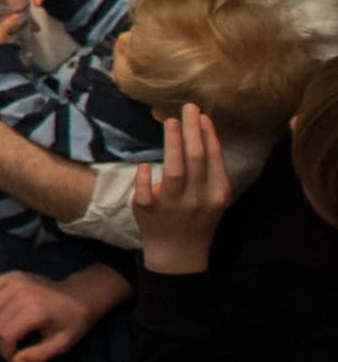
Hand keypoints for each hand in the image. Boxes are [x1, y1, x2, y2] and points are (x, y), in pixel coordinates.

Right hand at [0, 270, 103, 361]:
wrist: (81, 296)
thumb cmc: (73, 323)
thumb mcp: (61, 344)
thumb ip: (37, 355)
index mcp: (35, 311)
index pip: (5, 335)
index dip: (7, 351)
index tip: (14, 358)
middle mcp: (21, 293)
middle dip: (3, 338)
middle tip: (18, 342)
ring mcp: (16, 281)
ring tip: (14, 324)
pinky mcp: (13, 275)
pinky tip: (9, 307)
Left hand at [133, 104, 231, 274]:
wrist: (179, 254)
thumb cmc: (197, 217)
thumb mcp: (213, 197)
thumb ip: (209, 170)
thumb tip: (200, 131)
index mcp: (217, 194)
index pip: (214, 159)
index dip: (208, 135)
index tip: (202, 115)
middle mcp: (198, 199)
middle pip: (196, 159)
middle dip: (193, 131)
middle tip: (188, 107)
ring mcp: (173, 206)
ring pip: (174, 172)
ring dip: (172, 144)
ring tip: (171, 121)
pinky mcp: (148, 211)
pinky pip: (146, 192)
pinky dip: (145, 178)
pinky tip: (145, 164)